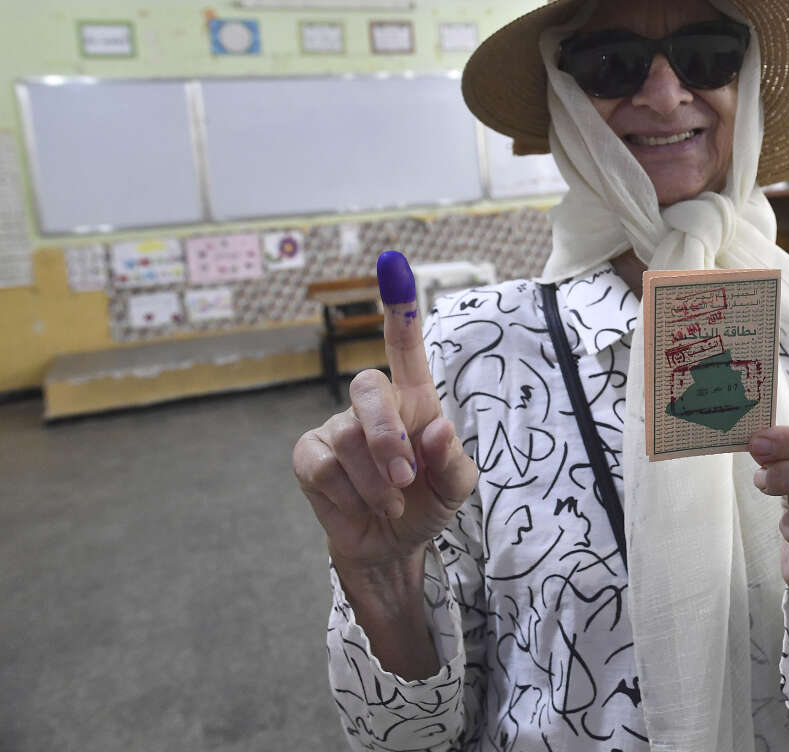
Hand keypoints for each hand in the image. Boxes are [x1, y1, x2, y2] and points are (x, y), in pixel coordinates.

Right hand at [293, 251, 477, 574]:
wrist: (393, 546)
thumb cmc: (427, 504)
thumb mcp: (456, 488)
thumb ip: (453, 460)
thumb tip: (436, 427)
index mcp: (414, 399)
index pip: (405, 346)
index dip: (398, 307)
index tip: (393, 264)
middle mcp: (373, 405)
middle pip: (368, 389)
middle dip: (385, 435)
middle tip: (405, 478)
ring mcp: (336, 426)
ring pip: (347, 438)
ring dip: (376, 482)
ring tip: (391, 503)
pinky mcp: (309, 456)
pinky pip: (322, 466)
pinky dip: (349, 494)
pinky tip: (361, 507)